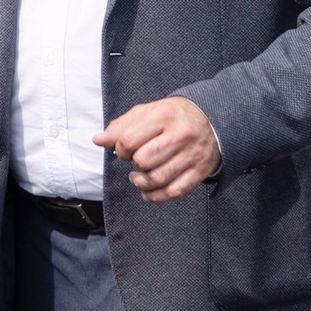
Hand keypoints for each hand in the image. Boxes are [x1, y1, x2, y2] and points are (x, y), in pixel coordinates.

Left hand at [93, 95, 220, 202]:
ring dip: (141, 183)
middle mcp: (180, 135)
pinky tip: (148, 192)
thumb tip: (98, 140)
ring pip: (158, 179)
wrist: (212, 120)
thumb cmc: (171, 117)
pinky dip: (157, 197)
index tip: (123, 150)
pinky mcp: (200, 171)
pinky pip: (175, 192)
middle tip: (134, 162)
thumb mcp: (146, 113)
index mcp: (163, 116)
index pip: (129, 140)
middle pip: (143, 161)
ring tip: (138, 177)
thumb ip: (121, 126)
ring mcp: (192, 155)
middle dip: (133, 166)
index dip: (120, 150)